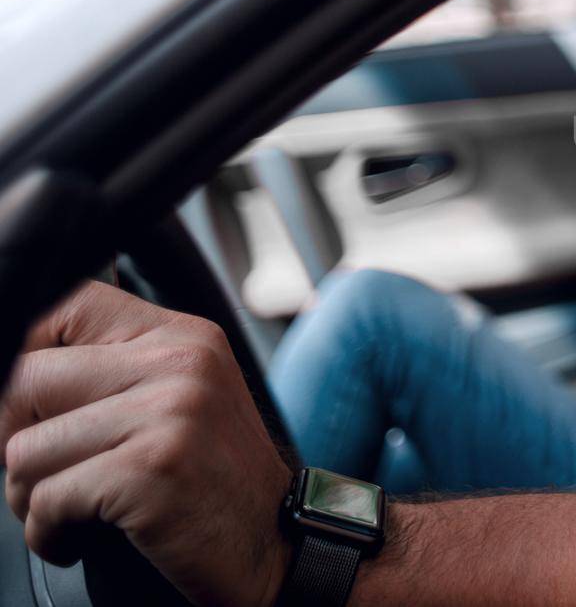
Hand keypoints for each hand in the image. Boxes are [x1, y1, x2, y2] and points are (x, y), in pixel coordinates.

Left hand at [2, 281, 291, 606]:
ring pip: (23, 450)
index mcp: (182, 336)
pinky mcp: (152, 469)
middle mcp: (180, 361)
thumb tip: (14, 374)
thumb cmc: (213, 482)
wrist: (275, 546)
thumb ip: (116, 372)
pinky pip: (46, 500)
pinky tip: (79, 538)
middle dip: (17, 440)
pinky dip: (48, 534)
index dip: (22, 356)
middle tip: (50, 476)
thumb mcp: (180, 402)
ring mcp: (170, 412)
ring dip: (29, 498)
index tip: (28, 410)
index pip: (63, 306)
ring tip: (72, 511)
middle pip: (26, 381)